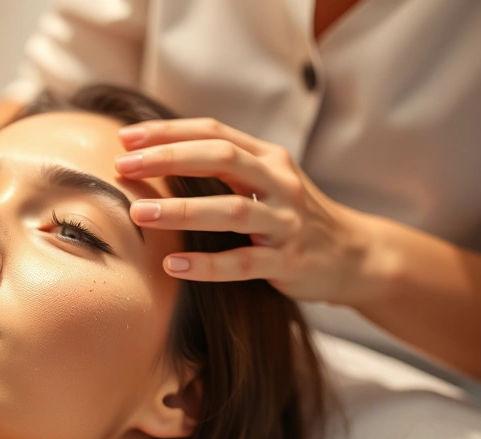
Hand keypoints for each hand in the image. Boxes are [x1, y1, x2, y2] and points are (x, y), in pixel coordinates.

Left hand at [115, 118, 374, 304]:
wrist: (357, 254)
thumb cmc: (293, 215)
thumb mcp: (265, 181)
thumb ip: (223, 167)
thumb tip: (155, 155)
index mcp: (267, 157)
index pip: (213, 132)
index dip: (168, 132)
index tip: (125, 138)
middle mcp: (279, 183)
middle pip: (220, 158)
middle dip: (168, 159)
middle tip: (123, 166)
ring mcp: (286, 222)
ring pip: (231, 209)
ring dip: (182, 211)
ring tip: (140, 213)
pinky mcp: (288, 262)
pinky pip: (243, 262)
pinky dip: (207, 265)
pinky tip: (173, 265)